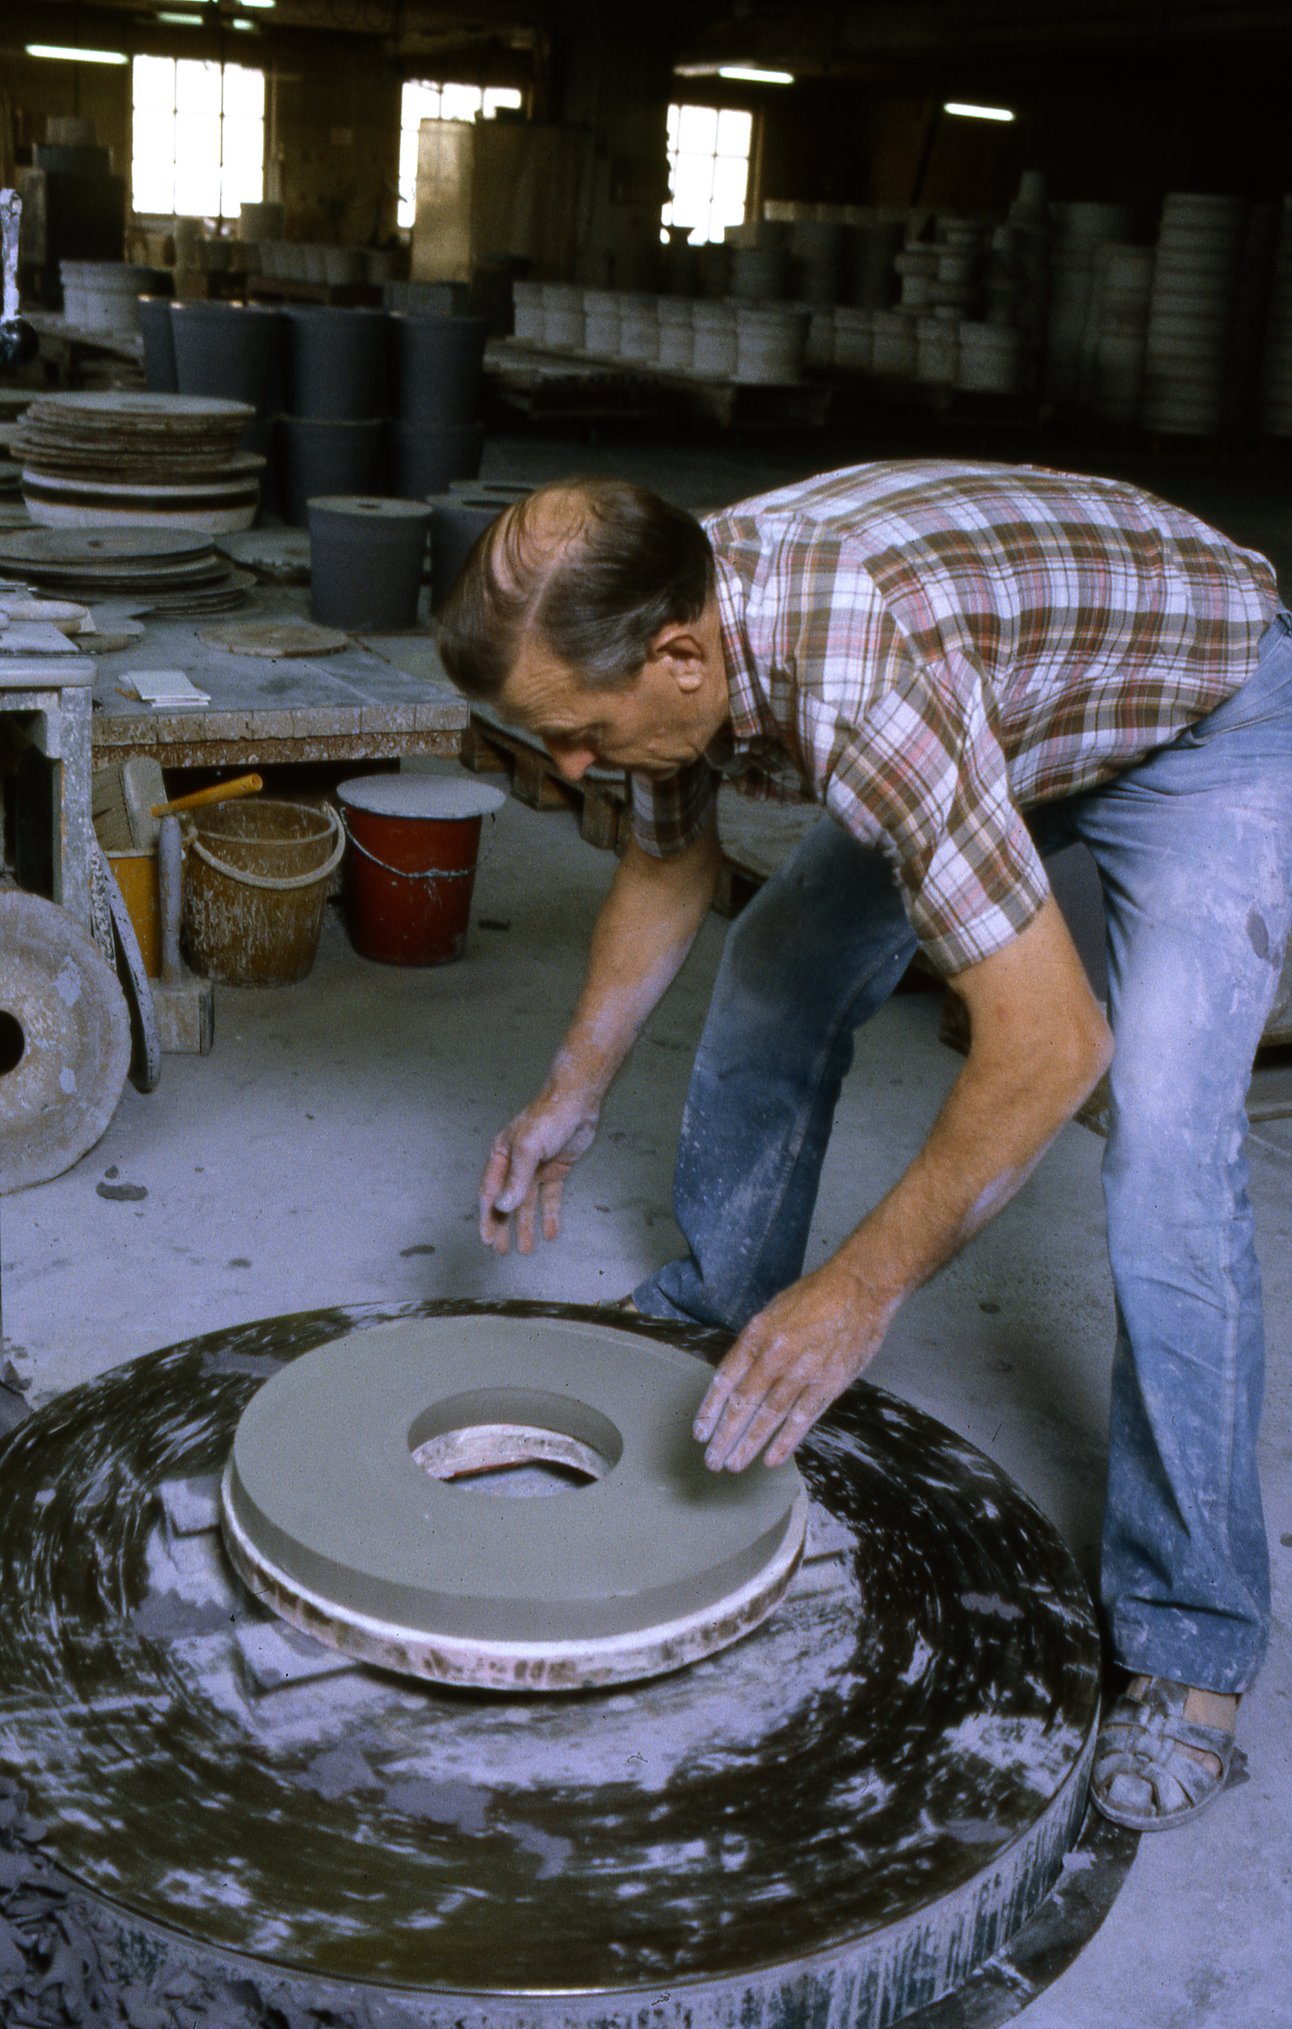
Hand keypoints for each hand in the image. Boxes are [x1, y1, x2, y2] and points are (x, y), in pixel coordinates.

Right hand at [479, 1088, 600, 1254]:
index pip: (489, 1193)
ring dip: (525, 1226)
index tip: (487, 1240)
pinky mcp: (556, 1170)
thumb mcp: (528, 1149)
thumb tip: (503, 1208)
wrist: (577, 1102)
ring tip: (526, 1249)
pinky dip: (549, 1216)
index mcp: (501, 1156)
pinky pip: (550, 1198)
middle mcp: (516, 1164)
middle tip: (501, 1251)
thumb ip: (517, 1180)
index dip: (487, 1217)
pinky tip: (550, 1233)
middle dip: (503, 1227)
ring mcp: (536, 1168)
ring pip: (527, 1204)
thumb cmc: (548, 1119)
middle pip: (506, 1202)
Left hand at [693, 1264, 889, 1471]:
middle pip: (744, 1403)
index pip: (726, 1379)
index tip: (700, 1431)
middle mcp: (776, 1356)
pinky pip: (802, 1419)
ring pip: (770, 1417)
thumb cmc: (818, 1294)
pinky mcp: (828, 1384)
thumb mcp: (775, 1309)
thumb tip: (741, 1373)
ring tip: (734, 1465)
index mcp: (758, 1334)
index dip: (711, 1409)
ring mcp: (803, 1372)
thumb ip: (757, 1342)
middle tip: (712, 1460)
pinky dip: (785, 1442)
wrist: (861, 1289)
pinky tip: (771, 1459)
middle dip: (725, 1436)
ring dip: (750, 1444)